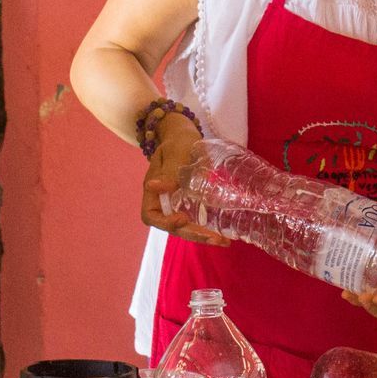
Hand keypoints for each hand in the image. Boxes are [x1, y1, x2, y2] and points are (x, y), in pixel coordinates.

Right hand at [139, 115, 227, 245]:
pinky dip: (210, 228)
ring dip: (203, 236)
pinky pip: (198, 219)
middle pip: (173, 227)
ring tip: (223, 242)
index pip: (150, 216)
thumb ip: (169, 170)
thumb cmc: (177, 140)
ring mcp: (178, 203)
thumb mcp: (174, 151)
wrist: (186, 135)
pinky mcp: (192, 202)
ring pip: (187, 227)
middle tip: (215, 239)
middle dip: (193, 234)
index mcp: (152, 190)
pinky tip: (226, 234)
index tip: (182, 219)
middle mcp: (164, 201)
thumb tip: (156, 186)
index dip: (165, 222)